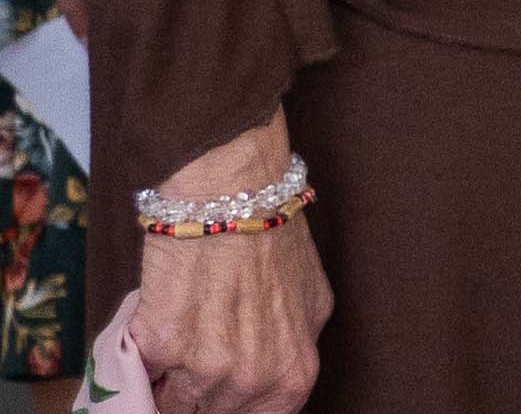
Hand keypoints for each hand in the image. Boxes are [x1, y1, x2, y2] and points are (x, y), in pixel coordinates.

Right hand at [128, 117, 325, 413]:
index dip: (230, 410)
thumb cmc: (275, 242)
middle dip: (200, 393)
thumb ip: (289, 351)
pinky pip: (140, 374)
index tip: (214, 398)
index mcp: (293, 377)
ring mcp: (204, 369)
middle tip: (198, 356)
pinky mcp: (160, 348)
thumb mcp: (309, 304)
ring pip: (170, 403)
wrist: (232, 198)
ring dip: (168, 377)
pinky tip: (163, 319)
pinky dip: (144, 355)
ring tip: (183, 331)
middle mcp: (252, 381)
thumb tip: (268, 382)